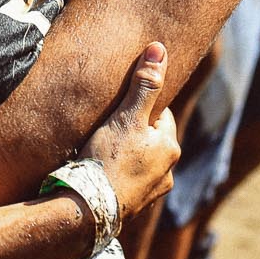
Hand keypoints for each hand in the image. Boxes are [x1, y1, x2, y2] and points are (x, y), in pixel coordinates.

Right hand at [79, 42, 178, 218]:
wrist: (89, 210)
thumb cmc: (108, 159)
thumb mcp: (125, 116)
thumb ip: (144, 84)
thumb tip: (160, 48)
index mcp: (170, 146)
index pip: (158, 113)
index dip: (137, 107)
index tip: (118, 108)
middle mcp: (168, 171)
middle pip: (150, 138)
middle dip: (132, 131)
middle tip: (106, 128)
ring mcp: (152, 192)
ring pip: (141, 161)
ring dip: (126, 155)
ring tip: (102, 151)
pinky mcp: (135, 207)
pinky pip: (130, 182)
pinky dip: (119, 175)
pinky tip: (102, 173)